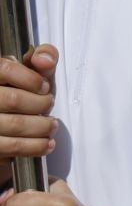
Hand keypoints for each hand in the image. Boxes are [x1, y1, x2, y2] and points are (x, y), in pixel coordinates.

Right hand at [0, 46, 58, 182]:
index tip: (44, 87)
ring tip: (51, 126)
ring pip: (14, 125)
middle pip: (14, 100)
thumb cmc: (17, 92)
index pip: (6, 70)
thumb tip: (45, 59)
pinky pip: (9, 147)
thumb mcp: (30, 72)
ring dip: (41, 127)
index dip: (30, 79)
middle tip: (49, 105)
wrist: (5, 117)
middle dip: (41, 104)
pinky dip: (34, 147)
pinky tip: (45, 144)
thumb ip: (42, 58)